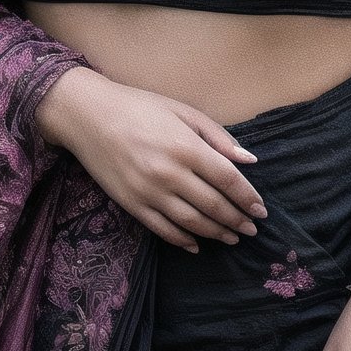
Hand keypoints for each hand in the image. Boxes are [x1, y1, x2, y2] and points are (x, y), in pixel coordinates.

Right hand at [35, 65, 267, 250]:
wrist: (89, 116)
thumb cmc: (140, 107)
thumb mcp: (183, 111)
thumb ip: (217, 137)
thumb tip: (249, 160)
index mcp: (186, 147)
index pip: (228, 180)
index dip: (248, 197)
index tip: (261, 210)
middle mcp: (170, 173)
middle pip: (213, 205)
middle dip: (237, 220)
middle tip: (251, 230)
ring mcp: (149, 192)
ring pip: (191, 222)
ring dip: (216, 233)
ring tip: (231, 238)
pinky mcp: (131, 204)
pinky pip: (162, 229)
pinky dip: (182, 240)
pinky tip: (196, 244)